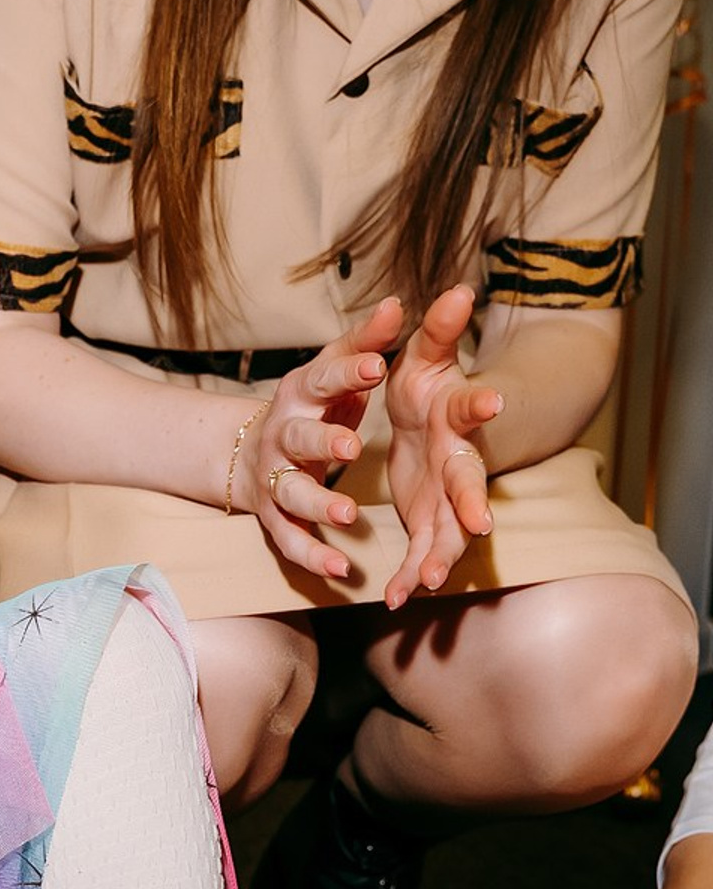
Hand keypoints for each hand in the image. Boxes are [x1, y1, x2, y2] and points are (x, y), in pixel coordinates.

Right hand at [237, 295, 403, 580]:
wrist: (250, 454)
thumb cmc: (310, 408)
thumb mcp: (332, 370)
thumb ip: (366, 342)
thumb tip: (398, 302)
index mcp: (300, 394)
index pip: (322, 378)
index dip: (347, 373)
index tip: (379, 365)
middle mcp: (281, 436)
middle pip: (298, 439)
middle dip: (322, 443)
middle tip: (351, 447)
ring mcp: (274, 480)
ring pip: (292, 494)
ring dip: (319, 504)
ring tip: (350, 514)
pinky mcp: (274, 518)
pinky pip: (291, 542)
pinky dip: (314, 556)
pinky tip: (342, 569)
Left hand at [382, 285, 502, 609]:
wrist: (429, 423)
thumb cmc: (427, 388)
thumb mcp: (424, 356)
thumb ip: (438, 329)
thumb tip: (457, 288)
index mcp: (455, 417)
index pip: (471, 406)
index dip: (481, 402)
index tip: (492, 400)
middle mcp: (458, 461)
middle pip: (467, 484)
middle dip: (469, 505)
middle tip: (477, 526)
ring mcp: (446, 496)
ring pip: (448, 532)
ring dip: (438, 557)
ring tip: (425, 582)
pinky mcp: (430, 521)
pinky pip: (422, 554)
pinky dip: (409, 576)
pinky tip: (396, 599)